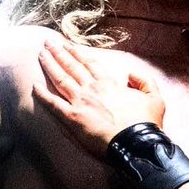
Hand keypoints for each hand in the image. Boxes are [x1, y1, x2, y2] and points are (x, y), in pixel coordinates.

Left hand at [33, 39, 164, 156]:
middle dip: (59, 53)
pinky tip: (34, 85)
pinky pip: (52, 104)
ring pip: (60, 79)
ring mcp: (80, 102)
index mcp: (110, 83)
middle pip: (72, 67)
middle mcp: (92, 88)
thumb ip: (144, 82)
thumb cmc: (146, 124)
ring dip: (49, 65)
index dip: (78, 53)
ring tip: (41, 55)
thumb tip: (130, 74)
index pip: (90, 64)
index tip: (68, 45)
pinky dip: (42, 94)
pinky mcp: (72, 119)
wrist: (136, 144)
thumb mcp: (155, 98)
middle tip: (48, 43)